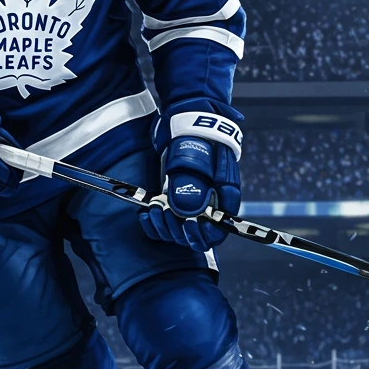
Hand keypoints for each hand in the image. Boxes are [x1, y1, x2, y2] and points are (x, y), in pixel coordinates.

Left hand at [140, 126, 240, 251]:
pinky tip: (145, 213)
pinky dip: (151, 225)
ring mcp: (187, 212)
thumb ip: (198, 186)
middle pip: (196, 239)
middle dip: (181, 230)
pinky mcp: (171, 208)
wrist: (188, 130)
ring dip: (164, 225)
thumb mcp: (204, 162)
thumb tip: (189, 212)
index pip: (218, 232)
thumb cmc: (202, 144)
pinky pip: (161, 228)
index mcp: (222, 202)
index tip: (193, 221)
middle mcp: (206, 211)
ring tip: (155, 206)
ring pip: (177, 235)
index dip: (206, 234)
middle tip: (170, 212)